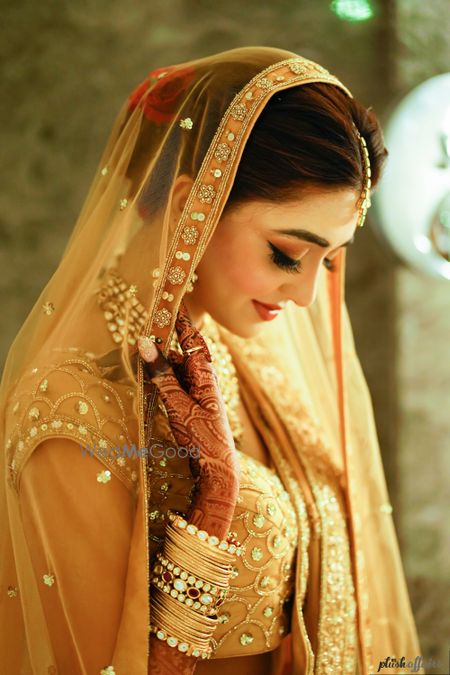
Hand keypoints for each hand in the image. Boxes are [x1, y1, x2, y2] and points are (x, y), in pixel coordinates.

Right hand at [138, 302, 239, 537]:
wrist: (217, 469)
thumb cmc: (204, 438)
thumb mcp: (179, 406)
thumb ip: (162, 376)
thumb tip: (145, 345)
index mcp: (204, 373)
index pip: (190, 337)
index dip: (180, 318)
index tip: (171, 297)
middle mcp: (201, 378)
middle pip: (176, 353)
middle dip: (157, 346)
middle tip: (134, 341)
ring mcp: (195, 391)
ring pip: (171, 369)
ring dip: (155, 366)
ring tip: (133, 362)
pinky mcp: (188, 404)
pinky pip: (170, 384)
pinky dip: (157, 381)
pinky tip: (143, 382)